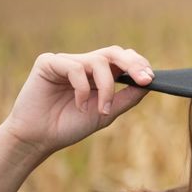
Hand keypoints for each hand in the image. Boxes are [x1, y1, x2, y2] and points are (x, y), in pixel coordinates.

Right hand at [1, 46, 154, 156]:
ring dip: (106, 87)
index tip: (151, 79)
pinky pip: (75, 68)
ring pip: (98, 61)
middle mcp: (83, 64)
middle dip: (133, 64)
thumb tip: (149, 83)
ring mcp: (66, 61)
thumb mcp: (107, 112)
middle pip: (113, 52)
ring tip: (101, 109)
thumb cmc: (71, 126)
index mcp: (97, 74)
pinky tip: (79, 104)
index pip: (122, 59)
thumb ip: (127, 97)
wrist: (40, 139)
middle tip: (144, 79)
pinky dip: (82, 88)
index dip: (138, 64)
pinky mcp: (48, 62)